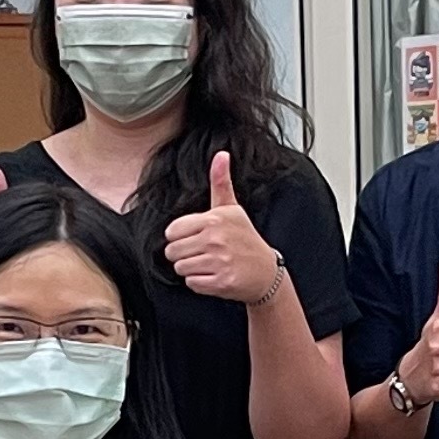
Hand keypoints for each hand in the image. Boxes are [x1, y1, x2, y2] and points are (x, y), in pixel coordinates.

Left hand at [163, 151, 283, 303]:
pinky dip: (199, 283)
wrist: (266, 272)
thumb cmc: (245, 239)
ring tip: (209, 264)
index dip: (179, 237)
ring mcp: (219, 262)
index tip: (194, 238)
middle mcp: (216, 239)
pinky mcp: (221, 282)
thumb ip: (221, 182)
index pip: (172, 231)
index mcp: (214, 219)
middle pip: (173, 252)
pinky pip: (192, 283)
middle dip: (183, 255)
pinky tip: (213, 275)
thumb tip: (221, 154)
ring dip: (190, 269)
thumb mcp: (232, 209)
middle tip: (201, 253)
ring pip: (181, 268)